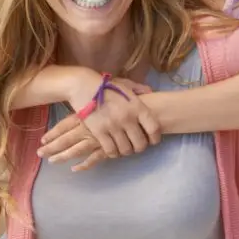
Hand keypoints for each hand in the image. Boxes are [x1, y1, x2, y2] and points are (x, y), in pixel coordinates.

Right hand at [39, 75, 161, 169]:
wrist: (83, 86)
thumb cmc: (106, 86)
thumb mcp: (126, 85)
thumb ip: (140, 89)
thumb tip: (151, 92)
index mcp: (137, 106)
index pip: (153, 128)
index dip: (155, 138)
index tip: (153, 141)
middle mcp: (127, 118)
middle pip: (140, 143)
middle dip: (139, 147)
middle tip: (136, 145)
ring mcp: (113, 126)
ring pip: (126, 149)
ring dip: (126, 151)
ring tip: (124, 147)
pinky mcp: (99, 132)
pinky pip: (110, 150)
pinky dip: (113, 153)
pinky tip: (113, 149)